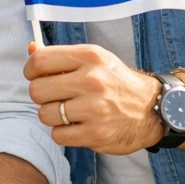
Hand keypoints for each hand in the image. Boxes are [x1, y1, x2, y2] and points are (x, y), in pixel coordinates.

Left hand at [25, 42, 161, 153]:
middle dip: (41, 96)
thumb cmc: (116, 82)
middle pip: (36, 90)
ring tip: (69, 112)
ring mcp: (95, 108)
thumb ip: (61, 56)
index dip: (31, 71)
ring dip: (52, 116)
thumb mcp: (94, 60)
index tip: (37, 76)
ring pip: (45, 115)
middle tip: (56, 97)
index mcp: (90, 56)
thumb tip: (31, 48)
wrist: (153, 109)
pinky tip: (77, 125)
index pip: (39, 61)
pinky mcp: (96, 133)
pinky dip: (63, 133)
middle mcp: (93, 80)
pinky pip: (58, 135)